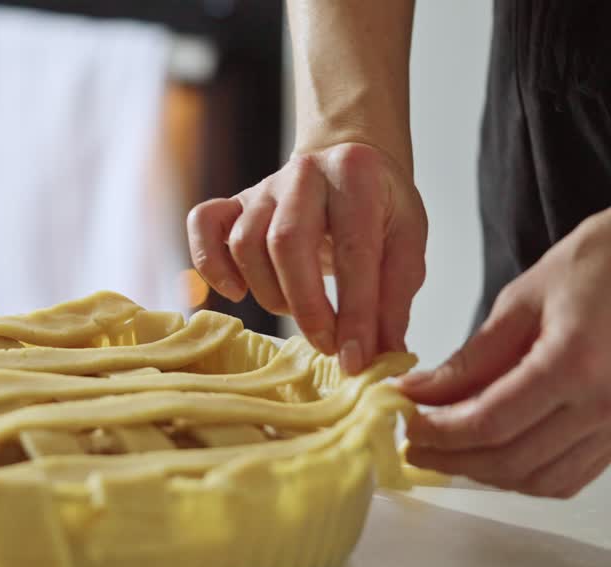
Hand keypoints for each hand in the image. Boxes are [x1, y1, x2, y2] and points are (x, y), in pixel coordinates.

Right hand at [186, 142, 427, 372]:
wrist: (347, 163)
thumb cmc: (379, 208)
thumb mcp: (406, 241)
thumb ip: (396, 296)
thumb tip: (385, 355)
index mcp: (355, 173)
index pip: (353, 249)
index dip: (355, 311)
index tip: (356, 358)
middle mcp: (304, 172)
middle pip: (287, 243)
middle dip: (306, 307)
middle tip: (326, 345)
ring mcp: (263, 186)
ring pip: (245, 244)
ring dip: (270, 293)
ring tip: (297, 310)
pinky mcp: (234, 201)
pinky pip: (203, 226)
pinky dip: (211, 264)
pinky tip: (237, 291)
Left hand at [399, 197, 610, 497]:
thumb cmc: (602, 263)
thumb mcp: (519, 301)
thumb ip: (468, 360)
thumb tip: (418, 393)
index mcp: (575, 363)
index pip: (488, 423)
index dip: (437, 432)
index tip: (403, 423)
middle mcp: (606, 403)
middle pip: (511, 460)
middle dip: (451, 459)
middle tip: (412, 444)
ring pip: (540, 480)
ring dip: (485, 475)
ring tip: (445, 452)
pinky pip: (571, 476)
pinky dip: (525, 476)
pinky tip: (492, 456)